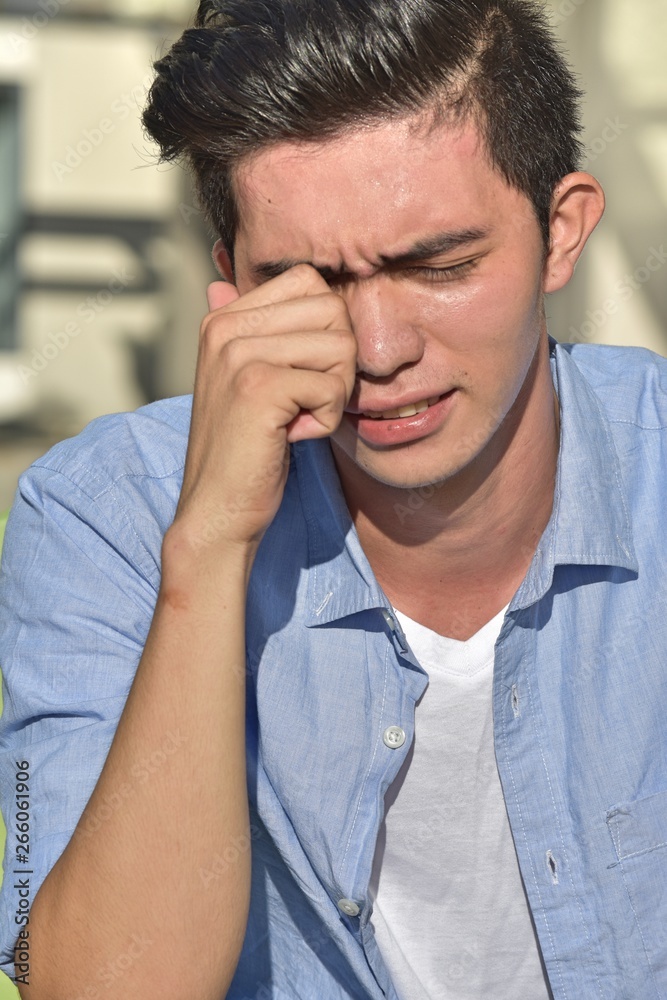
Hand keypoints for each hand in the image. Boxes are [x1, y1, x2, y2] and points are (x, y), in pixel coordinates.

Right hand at [171, 265, 356, 553]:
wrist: (217, 511)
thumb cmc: (246, 450)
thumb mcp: (249, 381)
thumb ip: (257, 332)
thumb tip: (223, 281)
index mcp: (222, 318)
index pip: (311, 282)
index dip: (327, 330)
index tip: (301, 374)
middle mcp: (225, 327)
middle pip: (333, 310)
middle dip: (338, 362)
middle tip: (305, 401)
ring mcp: (238, 354)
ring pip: (341, 347)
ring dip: (333, 394)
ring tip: (296, 419)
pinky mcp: (257, 387)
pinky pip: (332, 388)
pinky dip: (325, 421)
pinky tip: (292, 437)